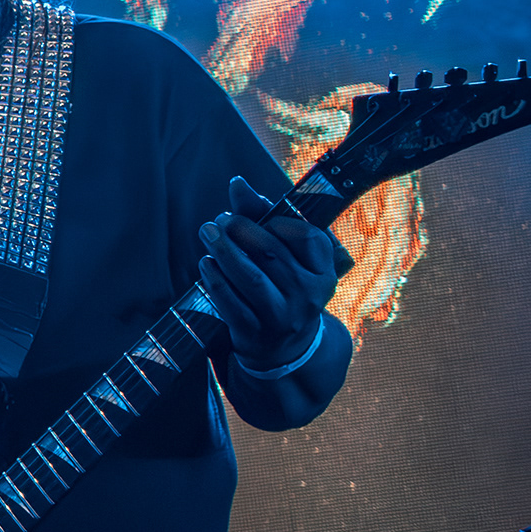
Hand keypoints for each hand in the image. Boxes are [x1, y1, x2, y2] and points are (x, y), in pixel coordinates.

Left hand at [197, 176, 339, 367]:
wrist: (283, 349)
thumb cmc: (282, 288)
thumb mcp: (286, 258)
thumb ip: (262, 218)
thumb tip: (236, 182)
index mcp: (324, 273)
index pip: (308, 237)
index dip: (280, 221)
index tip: (258, 216)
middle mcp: (309, 296)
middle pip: (272, 254)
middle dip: (241, 230)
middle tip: (220, 220)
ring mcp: (283, 317)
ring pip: (250, 277)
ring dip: (224, 250)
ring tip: (207, 231)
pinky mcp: (255, 333)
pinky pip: (231, 302)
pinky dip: (215, 280)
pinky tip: (206, 263)